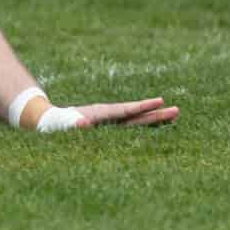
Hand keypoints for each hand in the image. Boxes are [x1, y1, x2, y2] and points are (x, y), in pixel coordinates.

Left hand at [55, 97, 179, 129]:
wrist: (51, 121)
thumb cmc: (56, 125)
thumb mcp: (62, 125)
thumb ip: (73, 124)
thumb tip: (83, 125)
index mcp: (100, 114)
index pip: (125, 111)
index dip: (142, 108)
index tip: (159, 102)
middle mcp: (108, 116)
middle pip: (136, 115)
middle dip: (155, 113)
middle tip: (177, 110)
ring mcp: (110, 121)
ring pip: (136, 120)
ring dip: (153, 118)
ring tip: (174, 115)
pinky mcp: (109, 128)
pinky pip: (130, 126)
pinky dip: (144, 124)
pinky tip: (157, 126)